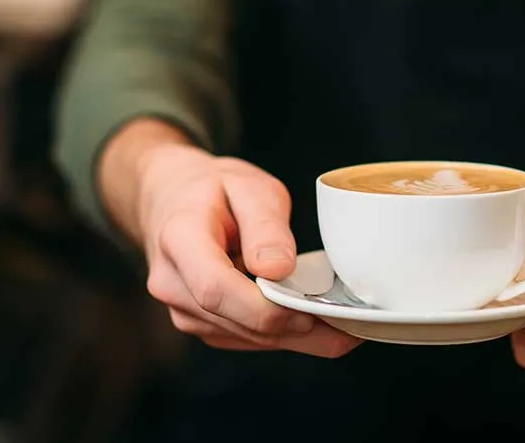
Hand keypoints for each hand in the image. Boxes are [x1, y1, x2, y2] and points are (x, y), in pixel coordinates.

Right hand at [136, 144, 360, 358]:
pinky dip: (284, 334)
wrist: (173, 200)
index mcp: (179, 240)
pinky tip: (319, 323)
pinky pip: (247, 338)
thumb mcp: (247, 186)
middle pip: (237, 322)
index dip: (264, 307)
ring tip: (345, 325)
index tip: (310, 306)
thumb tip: (278, 270)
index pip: (215, 289)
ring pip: (247, 338)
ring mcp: (184, 310)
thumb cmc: (214, 189)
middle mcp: (173, 284)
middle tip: (351, 323)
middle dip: (295, 327)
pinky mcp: (203, 324)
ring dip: (296, 338)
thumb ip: (265, 225)